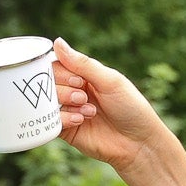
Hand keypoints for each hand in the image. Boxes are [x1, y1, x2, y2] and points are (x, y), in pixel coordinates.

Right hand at [53, 38, 172, 172]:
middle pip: (49, 82)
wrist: (138, 142)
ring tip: (90, 110)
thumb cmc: (130, 108)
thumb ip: (82, 64)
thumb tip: (57, 42)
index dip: (61, 71)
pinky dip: (63, 119)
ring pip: (47, 101)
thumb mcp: (109, 81)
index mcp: (84, 76)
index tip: (78, 80)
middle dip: (64, 89)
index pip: (58, 65)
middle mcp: (73, 92)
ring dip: (66, 103)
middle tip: (83, 96)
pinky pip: (50, 122)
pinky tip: (81, 120)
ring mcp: (69, 111)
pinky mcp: (66, 131)